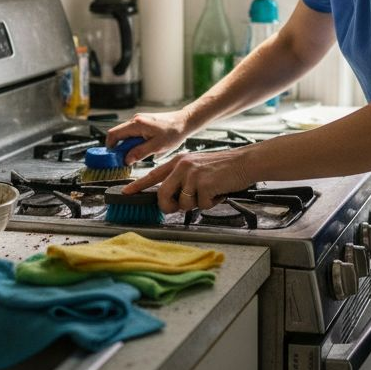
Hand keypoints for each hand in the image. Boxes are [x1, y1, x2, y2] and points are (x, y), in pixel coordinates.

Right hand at [105, 110, 191, 164]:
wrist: (184, 122)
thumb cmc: (173, 132)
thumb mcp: (157, 147)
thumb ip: (139, 153)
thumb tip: (126, 160)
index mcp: (136, 124)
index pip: (113, 134)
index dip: (110, 147)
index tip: (114, 158)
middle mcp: (135, 120)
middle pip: (118, 134)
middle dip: (119, 148)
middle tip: (126, 160)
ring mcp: (139, 120)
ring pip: (125, 134)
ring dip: (127, 146)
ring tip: (138, 154)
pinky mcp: (143, 122)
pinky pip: (132, 133)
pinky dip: (133, 142)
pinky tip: (143, 148)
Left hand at [122, 148, 255, 213]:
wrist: (245, 162)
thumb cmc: (224, 167)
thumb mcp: (198, 167)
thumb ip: (183, 180)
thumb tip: (174, 200)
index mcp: (179, 161)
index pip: (153, 175)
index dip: (138, 185)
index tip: (126, 192)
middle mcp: (182, 166)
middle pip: (162, 195)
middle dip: (169, 207)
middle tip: (178, 207)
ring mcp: (192, 175)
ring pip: (183, 203)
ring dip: (197, 203)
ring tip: (209, 191)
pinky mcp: (203, 184)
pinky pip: (201, 205)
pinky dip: (211, 203)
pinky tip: (218, 191)